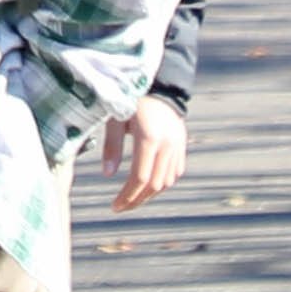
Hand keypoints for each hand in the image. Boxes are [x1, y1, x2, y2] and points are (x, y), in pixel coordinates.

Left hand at [97, 95, 186, 212]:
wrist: (158, 83)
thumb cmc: (130, 99)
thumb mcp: (115, 119)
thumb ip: (112, 146)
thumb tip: (107, 174)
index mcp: (149, 138)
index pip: (140, 178)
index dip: (127, 196)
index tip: (114, 207)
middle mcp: (167, 144)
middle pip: (154, 184)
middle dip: (136, 200)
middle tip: (120, 208)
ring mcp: (178, 145)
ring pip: (167, 181)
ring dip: (149, 194)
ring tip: (131, 199)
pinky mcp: (182, 144)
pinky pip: (175, 172)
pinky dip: (162, 182)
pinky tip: (147, 186)